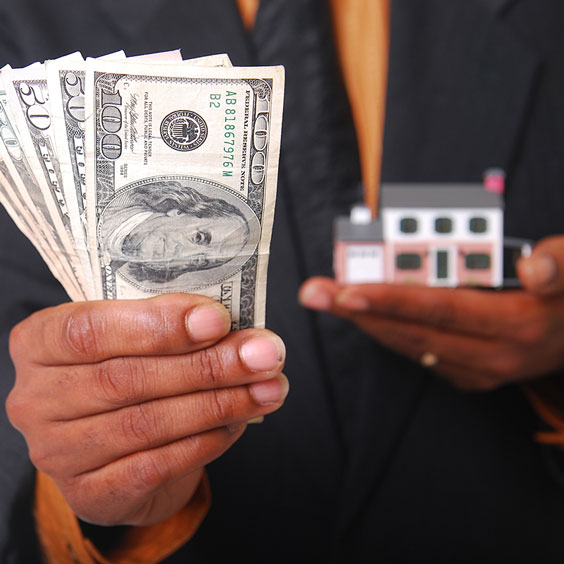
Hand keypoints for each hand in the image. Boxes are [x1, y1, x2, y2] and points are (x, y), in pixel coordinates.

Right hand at [6, 294, 287, 525]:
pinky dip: (205, 440)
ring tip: (269, 387)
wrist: (117, 444)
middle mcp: (37, 398)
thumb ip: (178, 328)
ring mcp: (58, 451)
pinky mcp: (90, 492)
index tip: (217, 319)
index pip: (89, 329)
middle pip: (126, 379)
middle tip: (264, 354)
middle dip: (207, 365)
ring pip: (146, 423)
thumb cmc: (132, 371)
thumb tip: (248, 337)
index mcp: (41, 342)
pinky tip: (238, 422)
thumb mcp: (143, 338)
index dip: (158, 324)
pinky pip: (156, 465)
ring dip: (219, 403)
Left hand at [299, 236, 563, 390]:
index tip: (346, 291)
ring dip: (365, 322)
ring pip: (409, 346)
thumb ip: (557, 264)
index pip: (439, 309)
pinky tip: (363, 315)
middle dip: (358, 311)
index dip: (391, 300)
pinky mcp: (470, 374)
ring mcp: (479, 370)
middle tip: (315, 291)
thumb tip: (533, 269)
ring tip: (327, 299)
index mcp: (516, 324)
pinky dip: (388, 332)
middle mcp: (493, 355)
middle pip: (412, 331)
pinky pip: (418, 352)